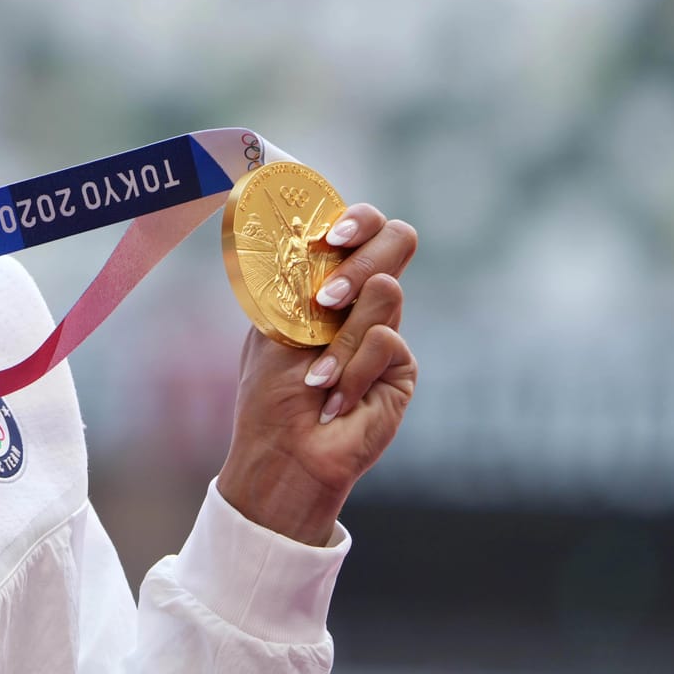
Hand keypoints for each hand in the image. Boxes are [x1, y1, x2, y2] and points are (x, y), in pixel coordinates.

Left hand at [216, 202, 418, 544]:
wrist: (284, 453)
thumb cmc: (270, 394)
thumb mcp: (276, 327)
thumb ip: (304, 283)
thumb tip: (323, 243)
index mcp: (330, 284)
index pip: (360, 228)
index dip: (356, 220)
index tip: (327, 240)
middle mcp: (364, 301)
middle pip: (398, 240)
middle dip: (360, 260)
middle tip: (327, 298)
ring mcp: (387, 330)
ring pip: (385, 292)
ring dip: (338, 338)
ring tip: (315, 377)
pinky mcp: (402, 366)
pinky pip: (386, 339)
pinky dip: (351, 369)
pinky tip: (335, 400)